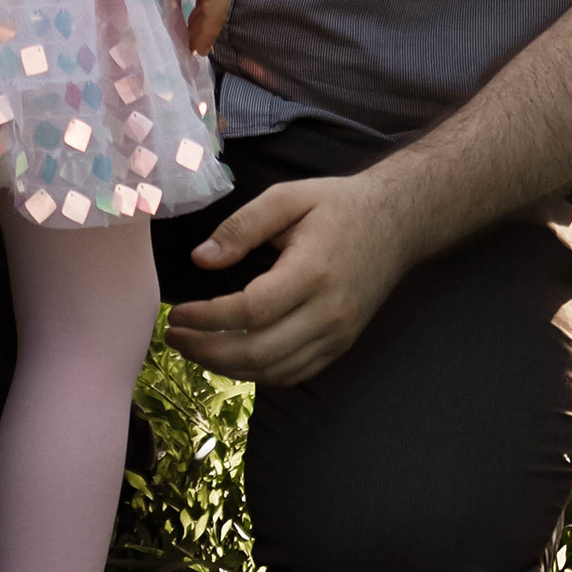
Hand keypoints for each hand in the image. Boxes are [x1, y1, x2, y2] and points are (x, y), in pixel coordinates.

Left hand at [163, 165, 417, 387]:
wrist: (397, 222)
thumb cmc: (338, 205)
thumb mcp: (287, 197)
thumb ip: (241, 226)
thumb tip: (201, 260)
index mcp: (312, 272)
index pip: (250, 312)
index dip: (207, 318)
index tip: (176, 314)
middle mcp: (328, 313)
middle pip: (258, 353)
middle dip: (207, 352)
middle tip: (174, 338)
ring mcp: (338, 335)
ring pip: (274, 372)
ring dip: (227, 368)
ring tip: (194, 349)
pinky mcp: (341, 345)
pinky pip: (294, 373)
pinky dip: (257, 373)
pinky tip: (231, 357)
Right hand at [164, 0, 240, 59]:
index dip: (204, 6)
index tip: (193, 19)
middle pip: (218, 3)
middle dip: (204, 22)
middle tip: (192, 39)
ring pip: (217, 12)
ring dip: (204, 30)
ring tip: (193, 46)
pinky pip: (214, 15)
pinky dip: (206, 31)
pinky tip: (197, 45)